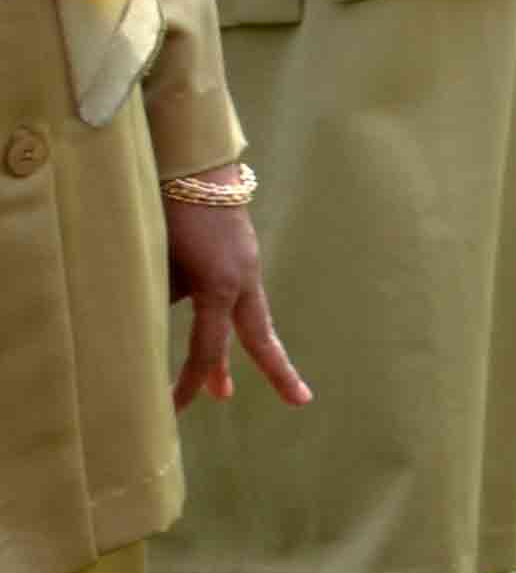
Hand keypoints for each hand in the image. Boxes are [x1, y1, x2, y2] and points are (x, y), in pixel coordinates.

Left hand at [165, 200, 310, 413]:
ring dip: (232, 353)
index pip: (206, 349)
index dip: (190, 383)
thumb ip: (163, 295)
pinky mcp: (241, 252)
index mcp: (220, 286)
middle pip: (261, 335)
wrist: (196, 162)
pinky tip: (200, 313)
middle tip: (300, 401)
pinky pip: (233, 296)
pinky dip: (222, 320)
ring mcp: (246, 264)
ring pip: (246, 318)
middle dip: (277, 370)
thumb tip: (161, 321)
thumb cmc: (169, 212)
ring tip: (221, 390)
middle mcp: (243, 279)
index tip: (171, 411)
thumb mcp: (158, 261)